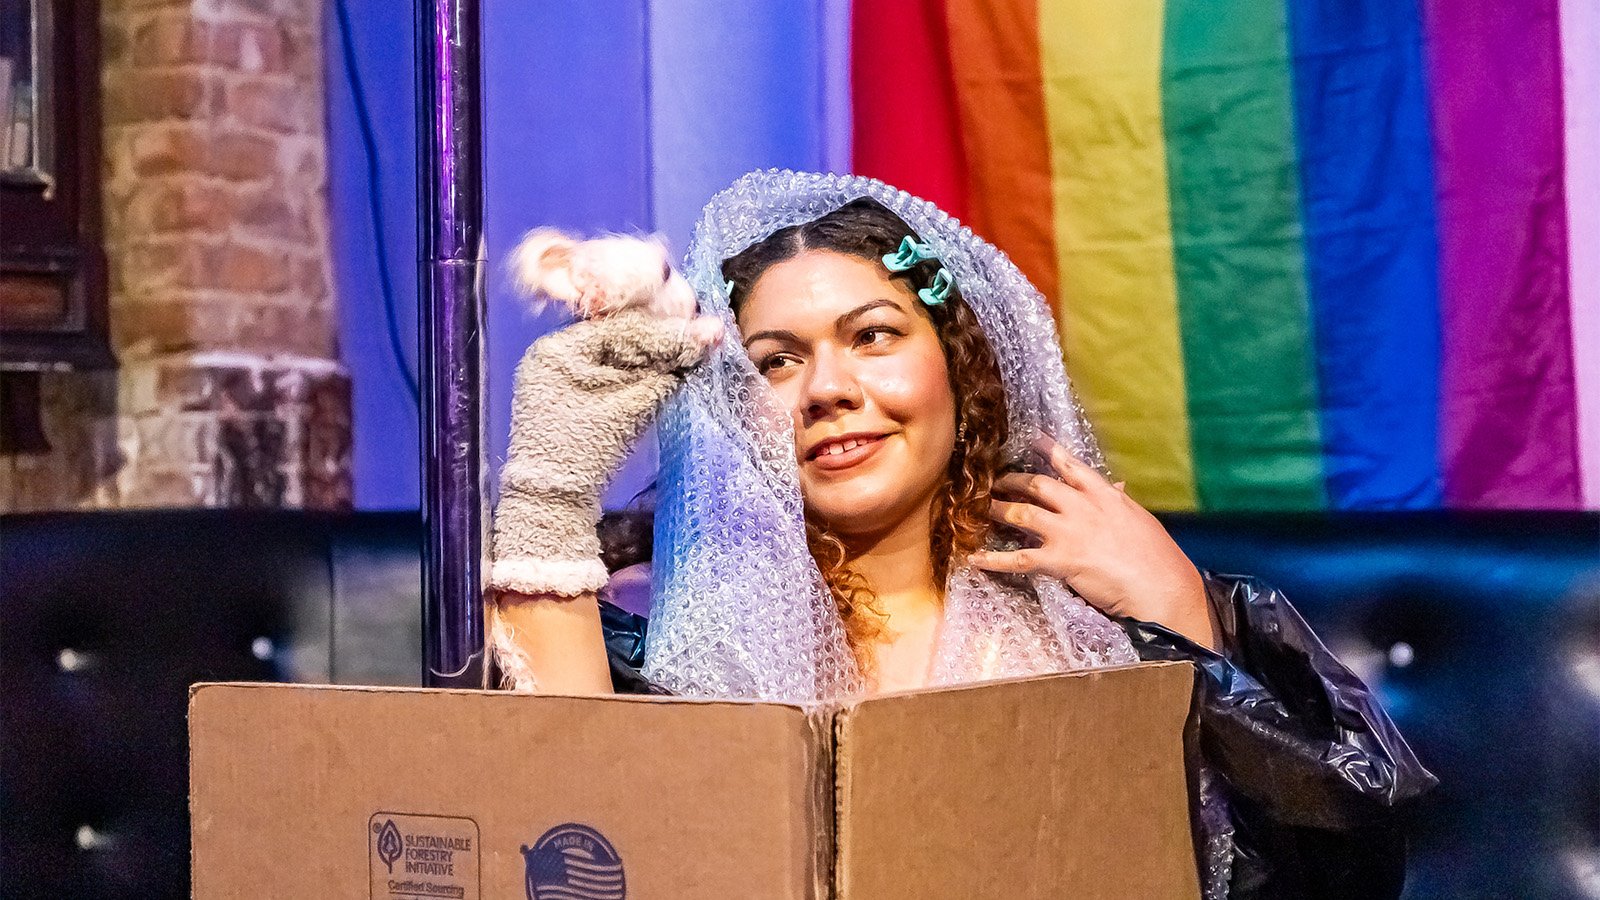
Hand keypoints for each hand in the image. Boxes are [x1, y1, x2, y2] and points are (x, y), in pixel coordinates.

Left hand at [490, 310, 719, 597]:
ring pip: (619, 354)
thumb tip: (712, 334)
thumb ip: (668, 370)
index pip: (622, 328)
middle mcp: (555, 355)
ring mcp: (561, 375)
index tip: (707, 331)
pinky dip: (642, 372)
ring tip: (696, 348)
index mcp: (557, 350)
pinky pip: (612, 372)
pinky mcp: (573, 395)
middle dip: (665, 338)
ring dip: (658, 354)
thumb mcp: (629, 407)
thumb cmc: (584, 454)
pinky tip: (673, 367)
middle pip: (620, 337)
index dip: (667, 330)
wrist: (555, 503)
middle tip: (708, 334)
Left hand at [970, 434, 1218, 649]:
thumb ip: (1119, 502)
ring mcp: (1069, 532)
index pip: (1070, 465)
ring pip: (1022, 514)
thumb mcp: (1139, 520)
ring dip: (998, 511)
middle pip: (1038, 485)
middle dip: (1013, 481)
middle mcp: (1082, 507)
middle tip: (996, 481)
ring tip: (981, 509)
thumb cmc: (1157, 557)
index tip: (1031, 438)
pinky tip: (976, 559)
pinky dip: (994, 559)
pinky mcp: (1059, 560)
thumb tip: (1116, 487)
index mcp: (1104, 495)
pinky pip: (1018, 558)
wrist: (1161, 586)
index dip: (1047, 450)